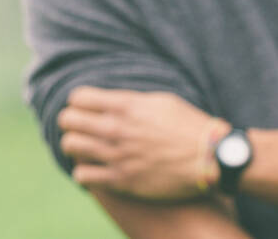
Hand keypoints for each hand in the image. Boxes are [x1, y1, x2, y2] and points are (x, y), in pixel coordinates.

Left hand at [58, 86, 229, 200]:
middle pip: (67, 120)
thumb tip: (112, 101)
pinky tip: (94, 170)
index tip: (86, 109)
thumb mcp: (161, 101)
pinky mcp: (121, 180)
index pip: (78, 98)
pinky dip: (84, 172)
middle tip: (82, 129)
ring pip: (70, 146)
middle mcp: (116, 129)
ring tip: (85, 149)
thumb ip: (132, 100)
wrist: (209, 158)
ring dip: (75, 146)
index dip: (78, 103)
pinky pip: (83, 175)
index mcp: (126, 105)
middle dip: (71, 122)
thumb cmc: (188, 126)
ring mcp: (116, 156)